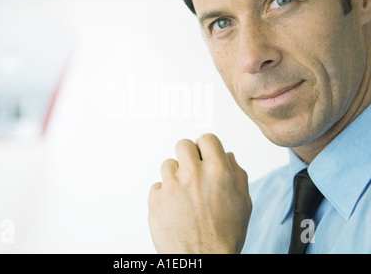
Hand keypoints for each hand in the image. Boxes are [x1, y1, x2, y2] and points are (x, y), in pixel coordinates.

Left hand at [148, 133, 251, 253]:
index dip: (207, 147)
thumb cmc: (225, 236)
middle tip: (193, 171)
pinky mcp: (155, 199)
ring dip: (175, 175)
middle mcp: (193, 174)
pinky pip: (157, 186)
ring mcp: (171, 186)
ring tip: (184, 195)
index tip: (205, 155)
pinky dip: (164, 194)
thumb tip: (228, 155)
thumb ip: (237, 173)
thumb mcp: (244, 203)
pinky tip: (175, 208)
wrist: (203, 261)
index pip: (206, 138)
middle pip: (183, 145)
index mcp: (218, 172)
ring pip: (168, 164)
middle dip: (189, 155)